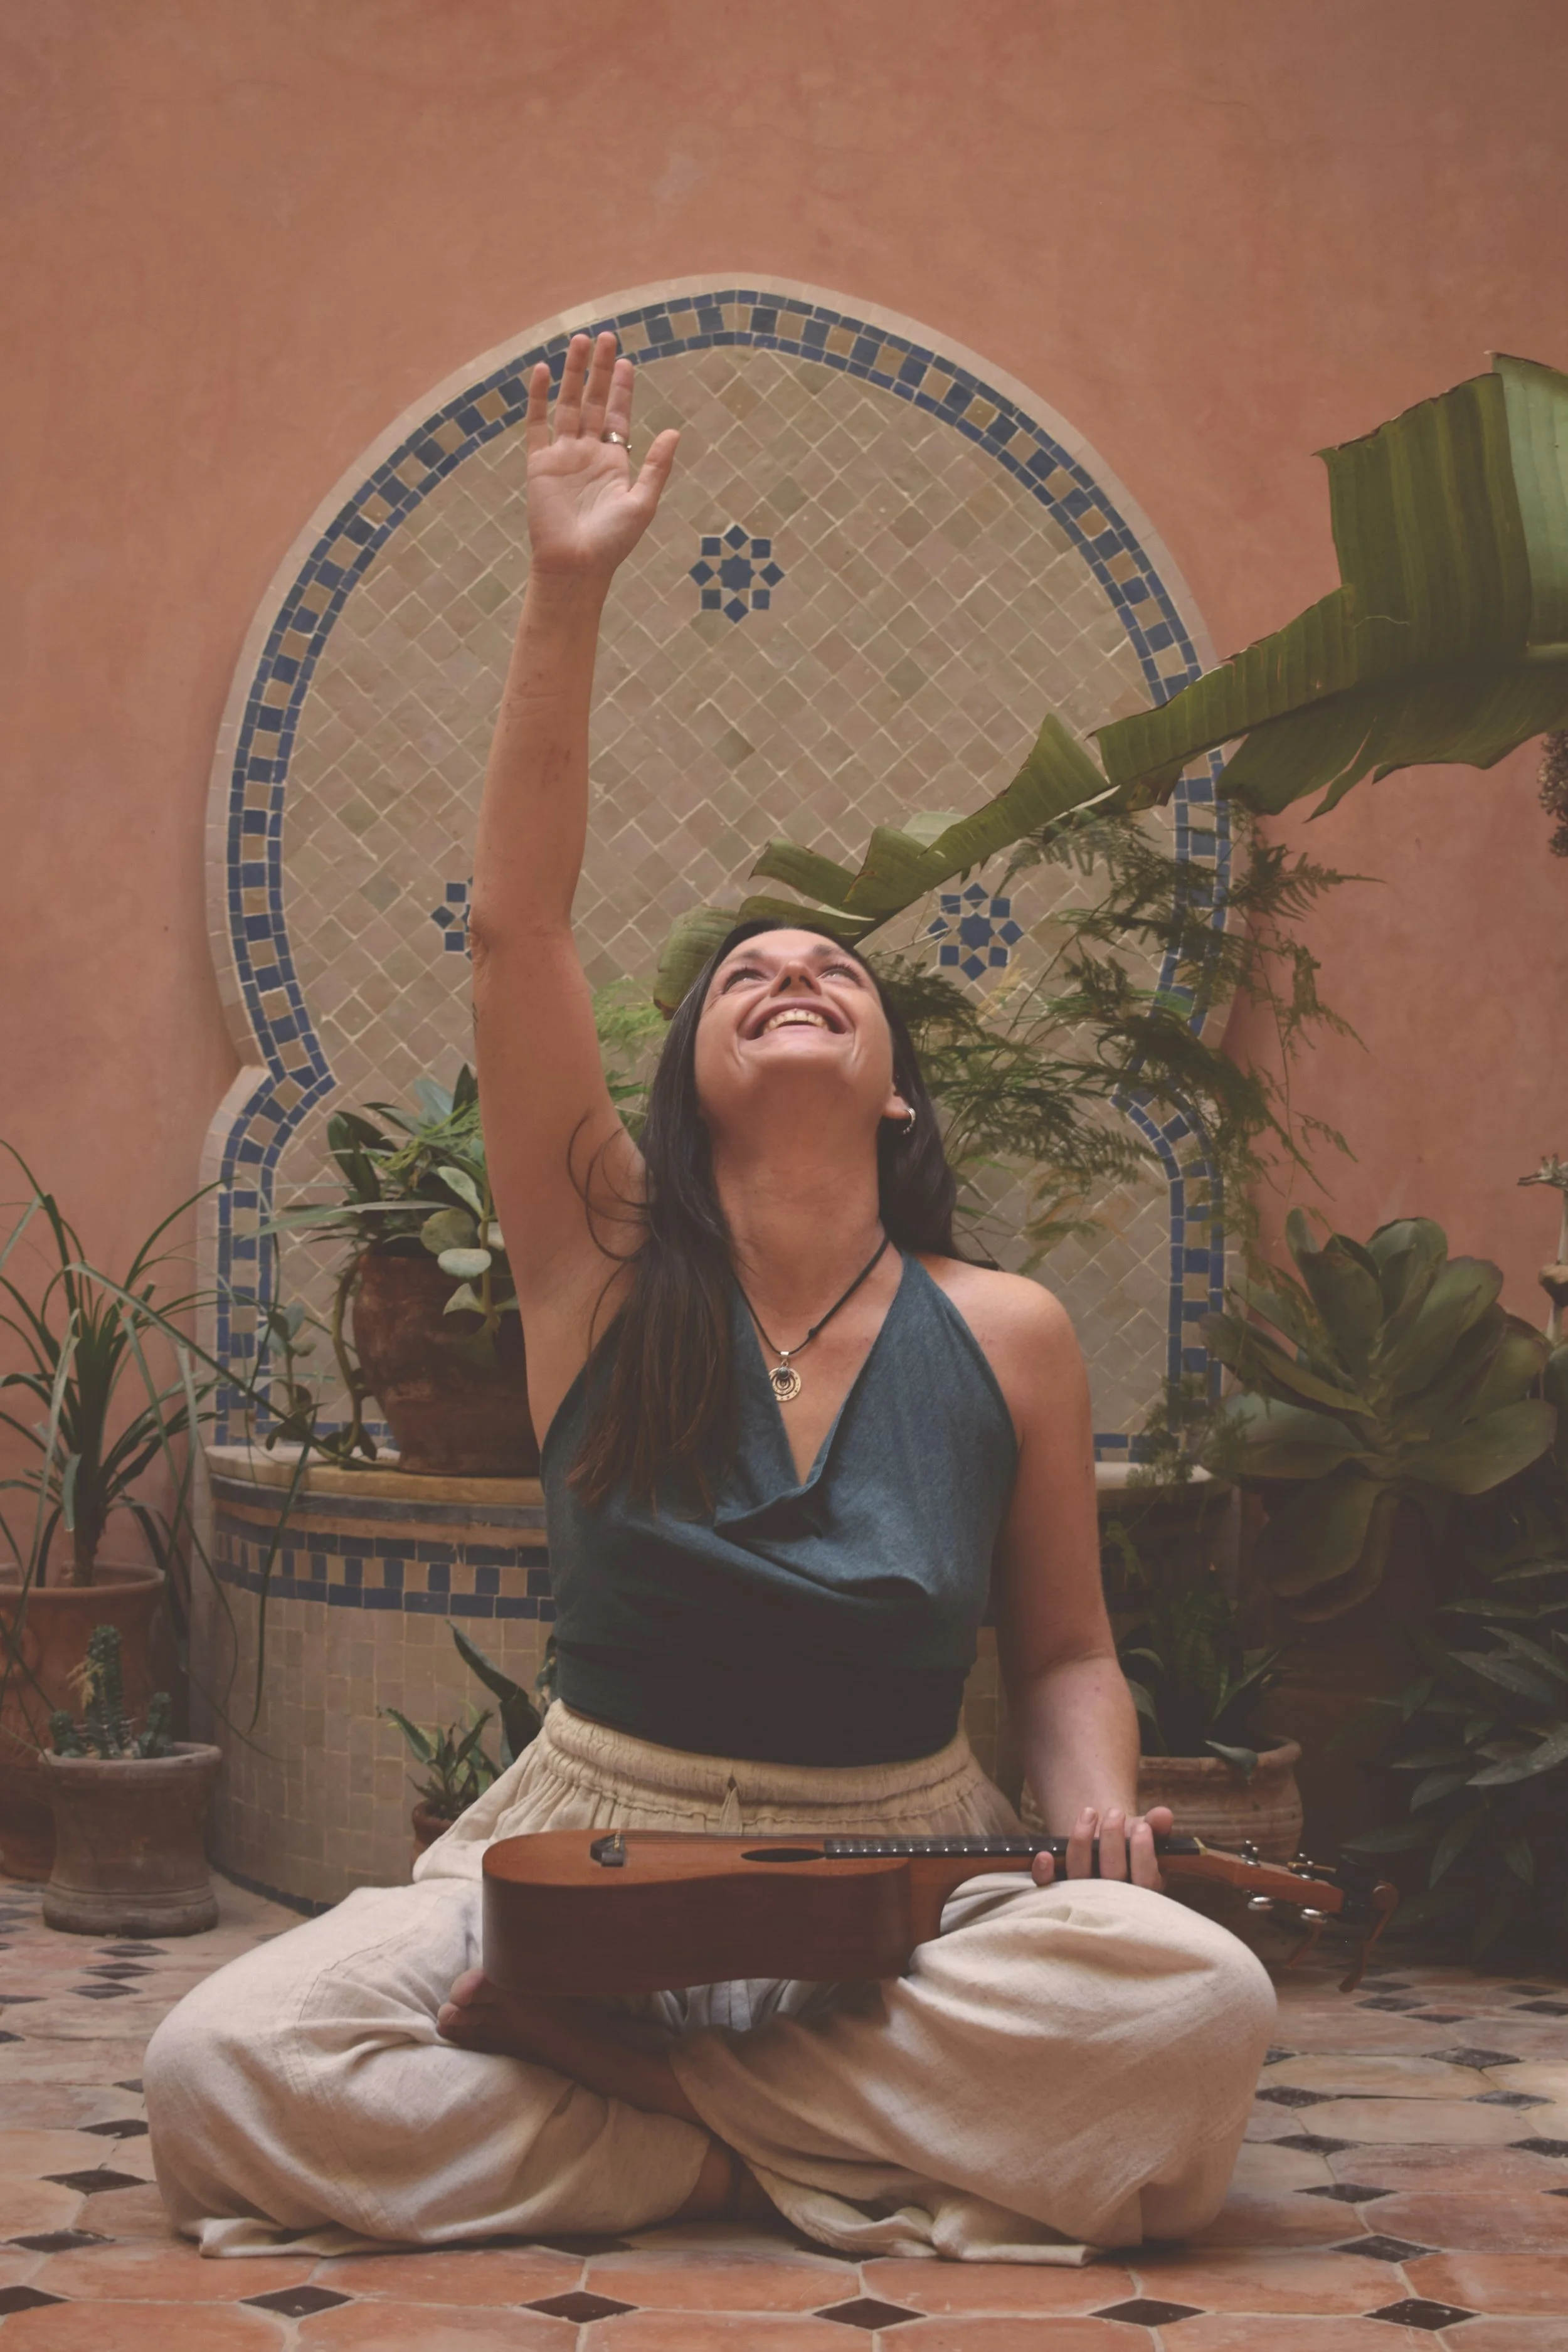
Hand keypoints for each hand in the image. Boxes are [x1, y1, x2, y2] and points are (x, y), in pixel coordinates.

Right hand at [523, 330, 679, 581]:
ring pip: (568, 405)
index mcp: (614, 462)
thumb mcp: (643, 502)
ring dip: (573, 374)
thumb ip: (657, 466)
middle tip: (605, 337)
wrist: (575, 565)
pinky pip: (537, 424)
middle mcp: (588, 454)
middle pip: (594, 402)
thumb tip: (674, 431)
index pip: (618, 416)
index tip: (625, 361)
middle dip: (599, 371)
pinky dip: (539, 398)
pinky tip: (544, 371)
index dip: (621, 388)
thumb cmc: (612, 542)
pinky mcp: (539, 464)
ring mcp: (563, 457)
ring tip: (579, 341)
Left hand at [1031, 1803, 1171, 1892]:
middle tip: (1115, 1812)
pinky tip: (1045, 1854)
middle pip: (1111, 1876)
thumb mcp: (1146, 1839)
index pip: (1145, 1881)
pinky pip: (1049, 1887)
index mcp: (1142, 1896)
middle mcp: (1111, 1902)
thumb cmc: (1129, 1850)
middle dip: (1112, 1839)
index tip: (1141, 1826)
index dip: (1143, 1853)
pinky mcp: (1058, 1893)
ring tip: (1089, 1812)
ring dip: (1082, 1841)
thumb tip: (1164, 1814)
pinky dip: (1045, 1874)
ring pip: (1079, 1876)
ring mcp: (1083, 1899)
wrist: (1102, 1857)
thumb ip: (1157, 1827)